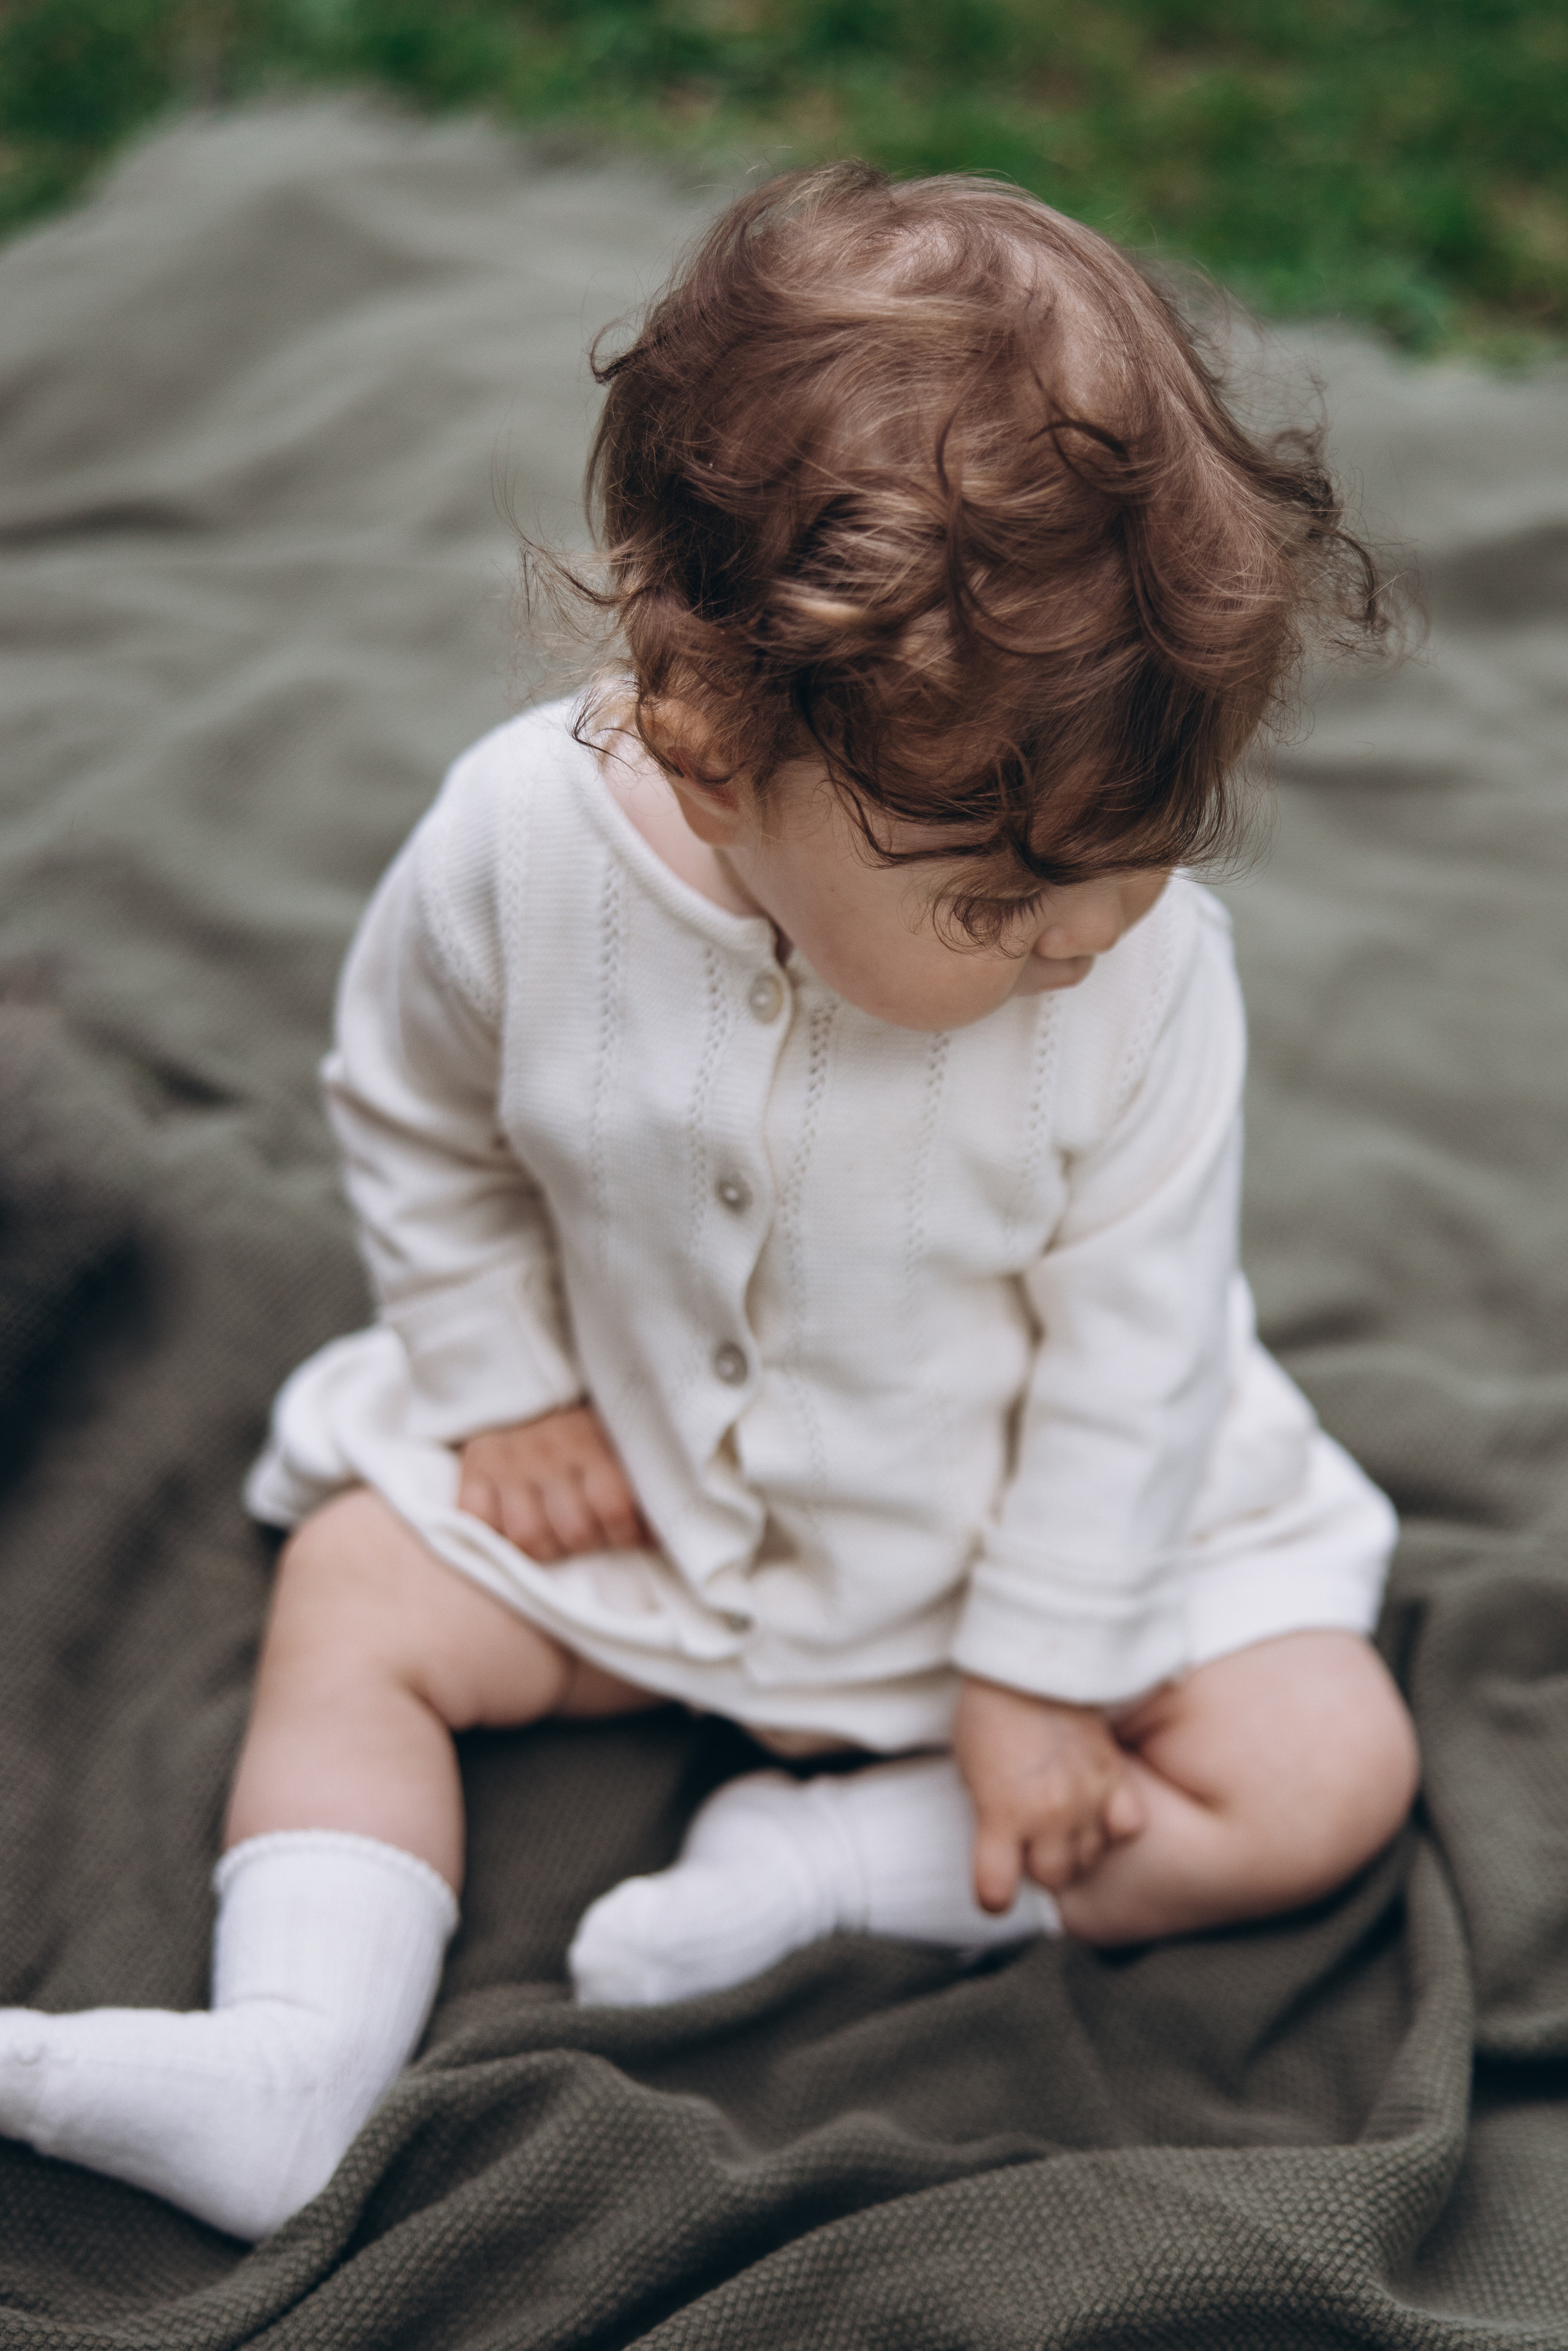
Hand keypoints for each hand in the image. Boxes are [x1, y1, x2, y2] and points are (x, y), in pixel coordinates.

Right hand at [458, 1404, 648, 1561]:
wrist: (520, 1370)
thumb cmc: (576, 1413)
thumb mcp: (611, 1430)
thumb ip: (631, 1473)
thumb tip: (657, 1530)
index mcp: (591, 1444)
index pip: (615, 1509)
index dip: (626, 1535)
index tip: (626, 1535)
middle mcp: (549, 1456)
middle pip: (574, 1532)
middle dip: (585, 1545)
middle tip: (585, 1535)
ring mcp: (508, 1464)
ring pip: (527, 1537)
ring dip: (543, 1548)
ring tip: (549, 1538)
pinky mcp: (474, 1469)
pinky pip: (478, 1522)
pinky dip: (493, 1535)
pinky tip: (508, 1528)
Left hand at [952, 1674, 1145, 1910]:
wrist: (1030, 1664)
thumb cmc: (990, 1712)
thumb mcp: (969, 1771)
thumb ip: (988, 1814)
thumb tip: (1002, 1842)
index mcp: (1001, 1817)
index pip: (996, 1893)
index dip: (992, 1894)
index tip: (994, 1886)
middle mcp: (1047, 1818)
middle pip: (1053, 1879)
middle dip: (1039, 1868)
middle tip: (1030, 1844)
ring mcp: (1086, 1800)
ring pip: (1091, 1858)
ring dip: (1075, 1849)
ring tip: (1062, 1825)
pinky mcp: (1114, 1779)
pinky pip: (1127, 1827)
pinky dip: (1114, 1826)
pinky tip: (1098, 1811)